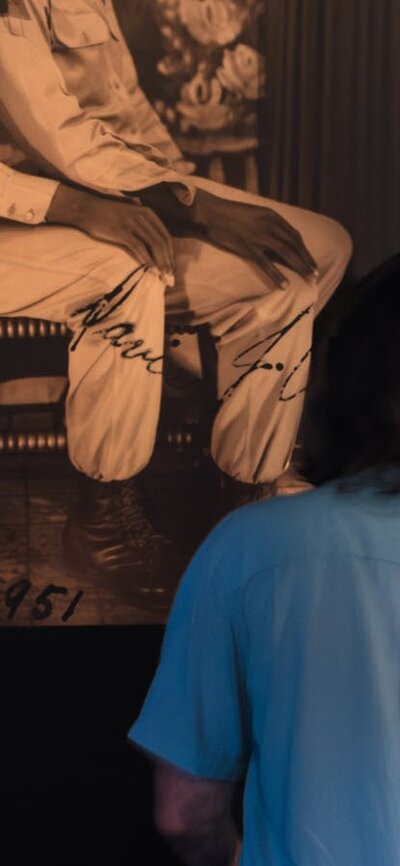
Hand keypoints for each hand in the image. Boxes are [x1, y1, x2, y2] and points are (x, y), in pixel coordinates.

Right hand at [46, 184, 174, 278]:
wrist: (85, 209)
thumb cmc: (106, 215)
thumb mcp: (129, 214)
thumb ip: (142, 223)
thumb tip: (153, 244)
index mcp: (147, 212)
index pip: (165, 236)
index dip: (171, 254)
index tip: (172, 268)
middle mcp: (142, 215)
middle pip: (162, 242)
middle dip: (168, 262)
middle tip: (170, 278)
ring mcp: (132, 222)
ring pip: (153, 245)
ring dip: (160, 263)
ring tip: (162, 277)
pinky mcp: (121, 231)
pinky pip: (138, 247)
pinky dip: (146, 260)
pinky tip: (150, 270)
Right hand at [195, 191, 317, 288]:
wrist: (212, 213)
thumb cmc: (230, 213)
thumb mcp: (255, 213)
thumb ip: (268, 223)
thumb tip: (278, 237)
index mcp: (273, 216)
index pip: (295, 235)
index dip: (305, 250)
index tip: (311, 261)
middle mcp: (270, 225)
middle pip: (294, 245)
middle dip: (306, 261)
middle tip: (315, 274)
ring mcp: (260, 237)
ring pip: (286, 254)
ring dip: (299, 267)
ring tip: (308, 279)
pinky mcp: (249, 248)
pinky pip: (267, 264)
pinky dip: (277, 275)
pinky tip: (285, 285)